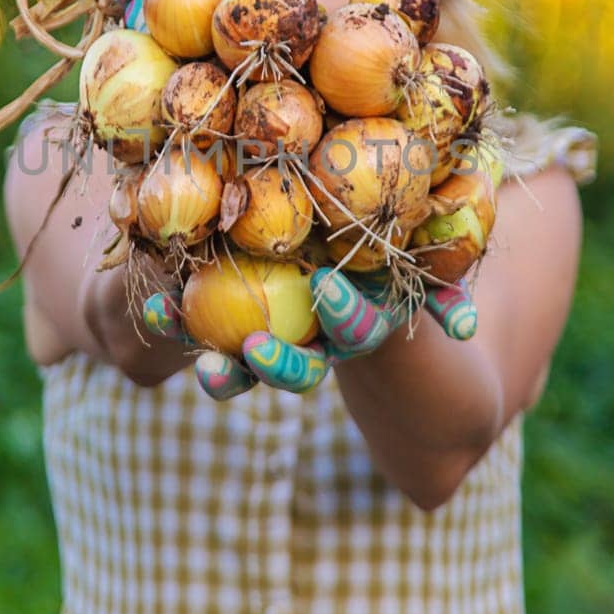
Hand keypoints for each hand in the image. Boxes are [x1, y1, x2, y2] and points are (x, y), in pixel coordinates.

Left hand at [142, 271, 476, 401]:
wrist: (348, 245)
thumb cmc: (397, 250)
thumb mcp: (428, 267)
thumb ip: (446, 291)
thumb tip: (465, 327)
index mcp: (360, 325)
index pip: (355, 332)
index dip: (343, 316)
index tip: (327, 289)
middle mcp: (312, 339)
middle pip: (291, 368)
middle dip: (271, 366)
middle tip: (250, 350)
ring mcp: (269, 330)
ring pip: (234, 356)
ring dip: (204, 351)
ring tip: (169, 325)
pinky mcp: (225, 311)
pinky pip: (195, 316)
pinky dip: (170, 308)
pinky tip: (148, 291)